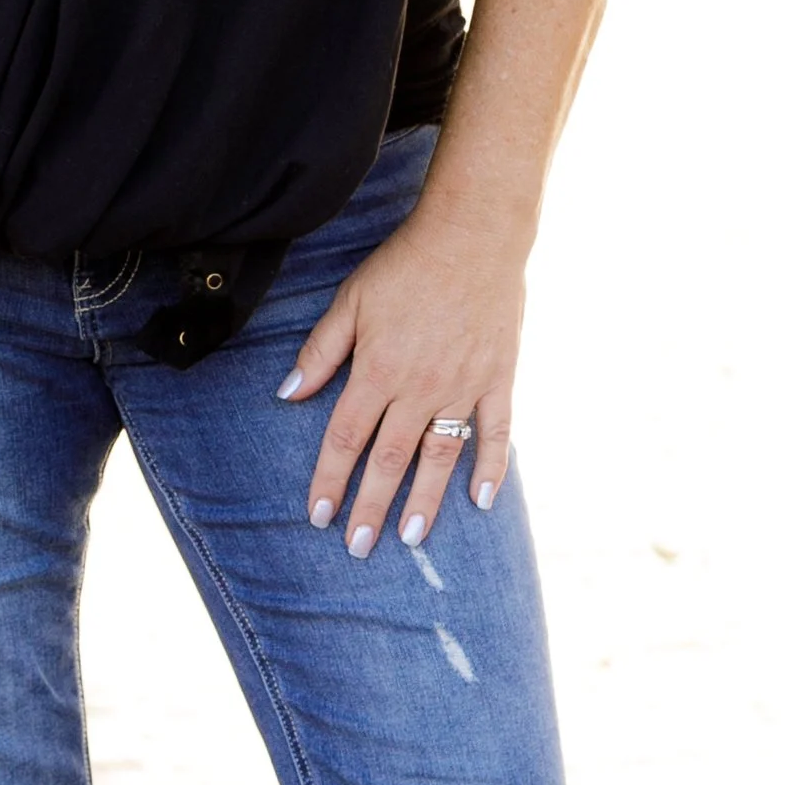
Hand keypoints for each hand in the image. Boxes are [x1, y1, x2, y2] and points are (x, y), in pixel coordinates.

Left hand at [277, 198, 522, 548]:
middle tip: (358, 548)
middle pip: (389, 460)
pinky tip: (482, 501)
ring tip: (410, 539)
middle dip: (370, 508)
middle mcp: (420, 388)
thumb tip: (287, 394)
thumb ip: (320, 352)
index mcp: (378, 371)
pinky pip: (496, 433)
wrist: (474, 236)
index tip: (319, 516)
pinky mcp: (498, 379)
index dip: (330, 480)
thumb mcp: (351, 301)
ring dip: (425, 502)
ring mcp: (463, 388)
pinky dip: (491, 468)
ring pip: (440, 457)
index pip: (346, 439)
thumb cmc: (405, 265)